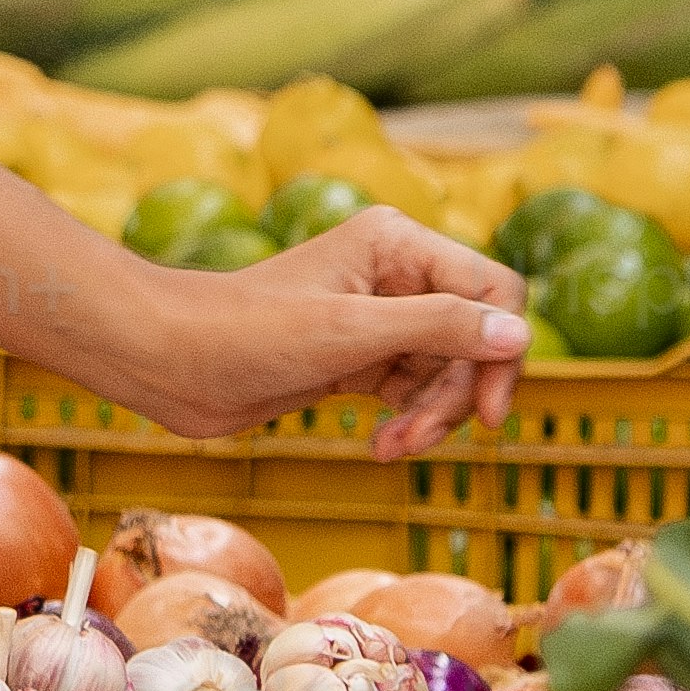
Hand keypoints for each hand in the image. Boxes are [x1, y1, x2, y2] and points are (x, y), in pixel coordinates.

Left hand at [101, 207, 528, 458]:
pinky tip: (381, 448)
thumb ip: (439, 328)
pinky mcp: (357, 356)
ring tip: (391, 448)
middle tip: (422, 438)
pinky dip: (407, 422)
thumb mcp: (352, 333)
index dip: (502, 352)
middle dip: (455, 395)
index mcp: (397, 242)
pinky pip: (413, 391)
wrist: (171, 361)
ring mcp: (377, 316)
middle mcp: (394, 272)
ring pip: (445, 371)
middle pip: (473, 338)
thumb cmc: (249, 332)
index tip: (485, 414)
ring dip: (429, 417)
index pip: (493, 290)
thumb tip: (518, 332)